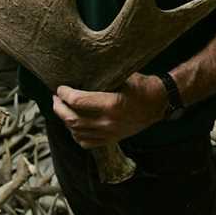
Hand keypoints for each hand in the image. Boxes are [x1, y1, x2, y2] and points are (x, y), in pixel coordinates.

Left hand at [52, 73, 166, 147]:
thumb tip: (80, 72)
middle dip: (59, 107)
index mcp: (112, 104)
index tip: (60, 87)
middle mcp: (108, 122)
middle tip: (56, 98)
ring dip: (65, 120)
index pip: (78, 101)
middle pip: (72, 119)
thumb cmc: (143, 86)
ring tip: (62, 109)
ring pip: (76, 132)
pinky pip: (86, 142)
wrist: (159, 104)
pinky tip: (74, 125)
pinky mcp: (111, 139)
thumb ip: (103, 76)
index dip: (64, 94)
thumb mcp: (125, 75)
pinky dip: (75, 134)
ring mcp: (109, 133)